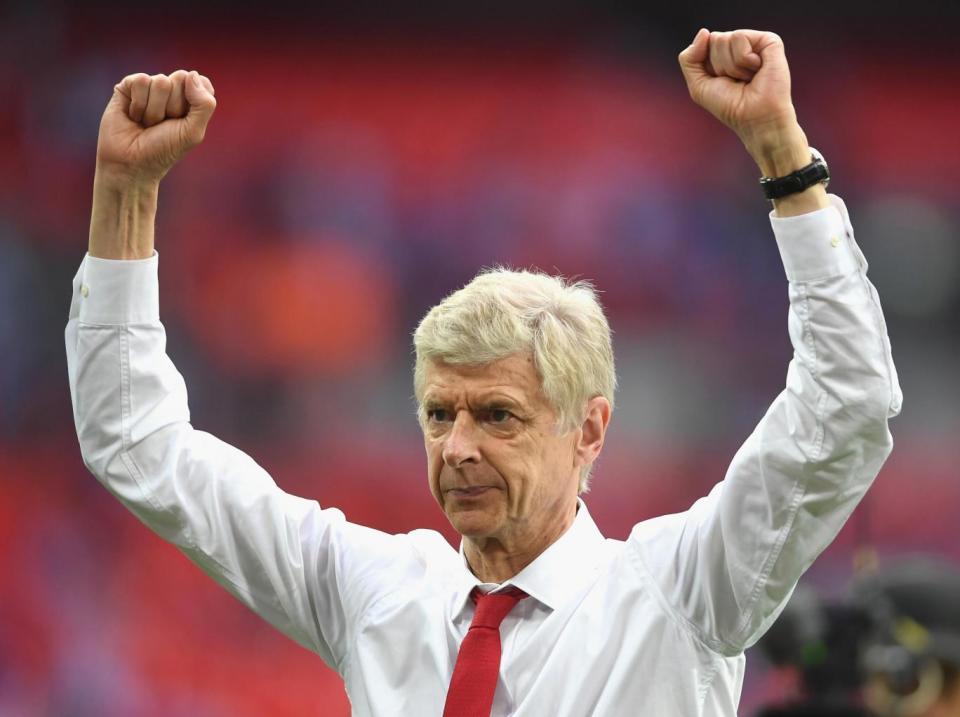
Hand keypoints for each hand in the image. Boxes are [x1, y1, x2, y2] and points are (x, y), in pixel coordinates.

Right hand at [95, 70, 216, 188]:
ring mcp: (149, 87)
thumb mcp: (193, 132)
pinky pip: (141, 81)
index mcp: (191, 100)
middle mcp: (171, 90)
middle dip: (173, 107)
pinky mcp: (128, 86)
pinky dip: (139, 104)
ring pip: (160, 81)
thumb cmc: (164, 150)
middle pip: (180, 77)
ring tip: (147, 123)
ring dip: (154, 110)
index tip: (183, 121)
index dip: (194, 101)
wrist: (131, 163)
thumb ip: (204, 104)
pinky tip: (134, 116)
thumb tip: (191, 74)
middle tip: (162, 124)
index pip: (201, 82)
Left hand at [678, 29, 800, 160]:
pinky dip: (743, 59)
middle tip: (736, 81)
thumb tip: (704, 32)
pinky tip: (757, 70)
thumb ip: (689, 59)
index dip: (707, 66)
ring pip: (725, 38)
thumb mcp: (698, 85)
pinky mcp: (769, 41)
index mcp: (723, 54)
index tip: (721, 81)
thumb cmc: (729, 105)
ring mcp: (754, 42)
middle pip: (714, 40)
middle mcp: (739, 45)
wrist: (754, 118)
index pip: (703, 44)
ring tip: (747, 77)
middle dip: (720, 65)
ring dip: (732, 65)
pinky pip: (740, 37)